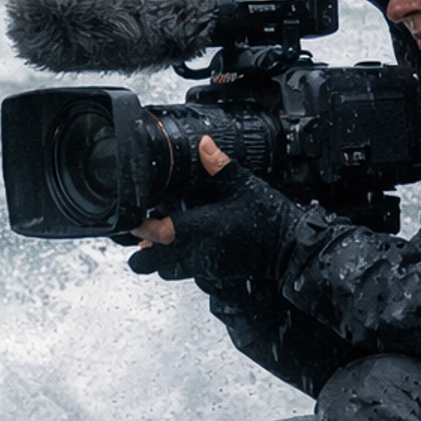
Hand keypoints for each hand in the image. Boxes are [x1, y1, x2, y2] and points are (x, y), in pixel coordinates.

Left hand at [128, 137, 298, 284]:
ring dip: (160, 259)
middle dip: (140, 253)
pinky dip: (180, 263)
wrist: (290, 250)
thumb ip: (220, 166)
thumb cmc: (270, 219)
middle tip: (141, 235)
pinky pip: (187, 273)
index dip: (138, 227)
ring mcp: (205, 267)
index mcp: (202, 228)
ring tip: (163, 241)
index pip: (157, 233)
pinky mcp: (214, 276)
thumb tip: (205, 144)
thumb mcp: (245, 185)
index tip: (130, 219)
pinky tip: (188, 247)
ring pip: (166, 271)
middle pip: (151, 264)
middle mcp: (198, 252)